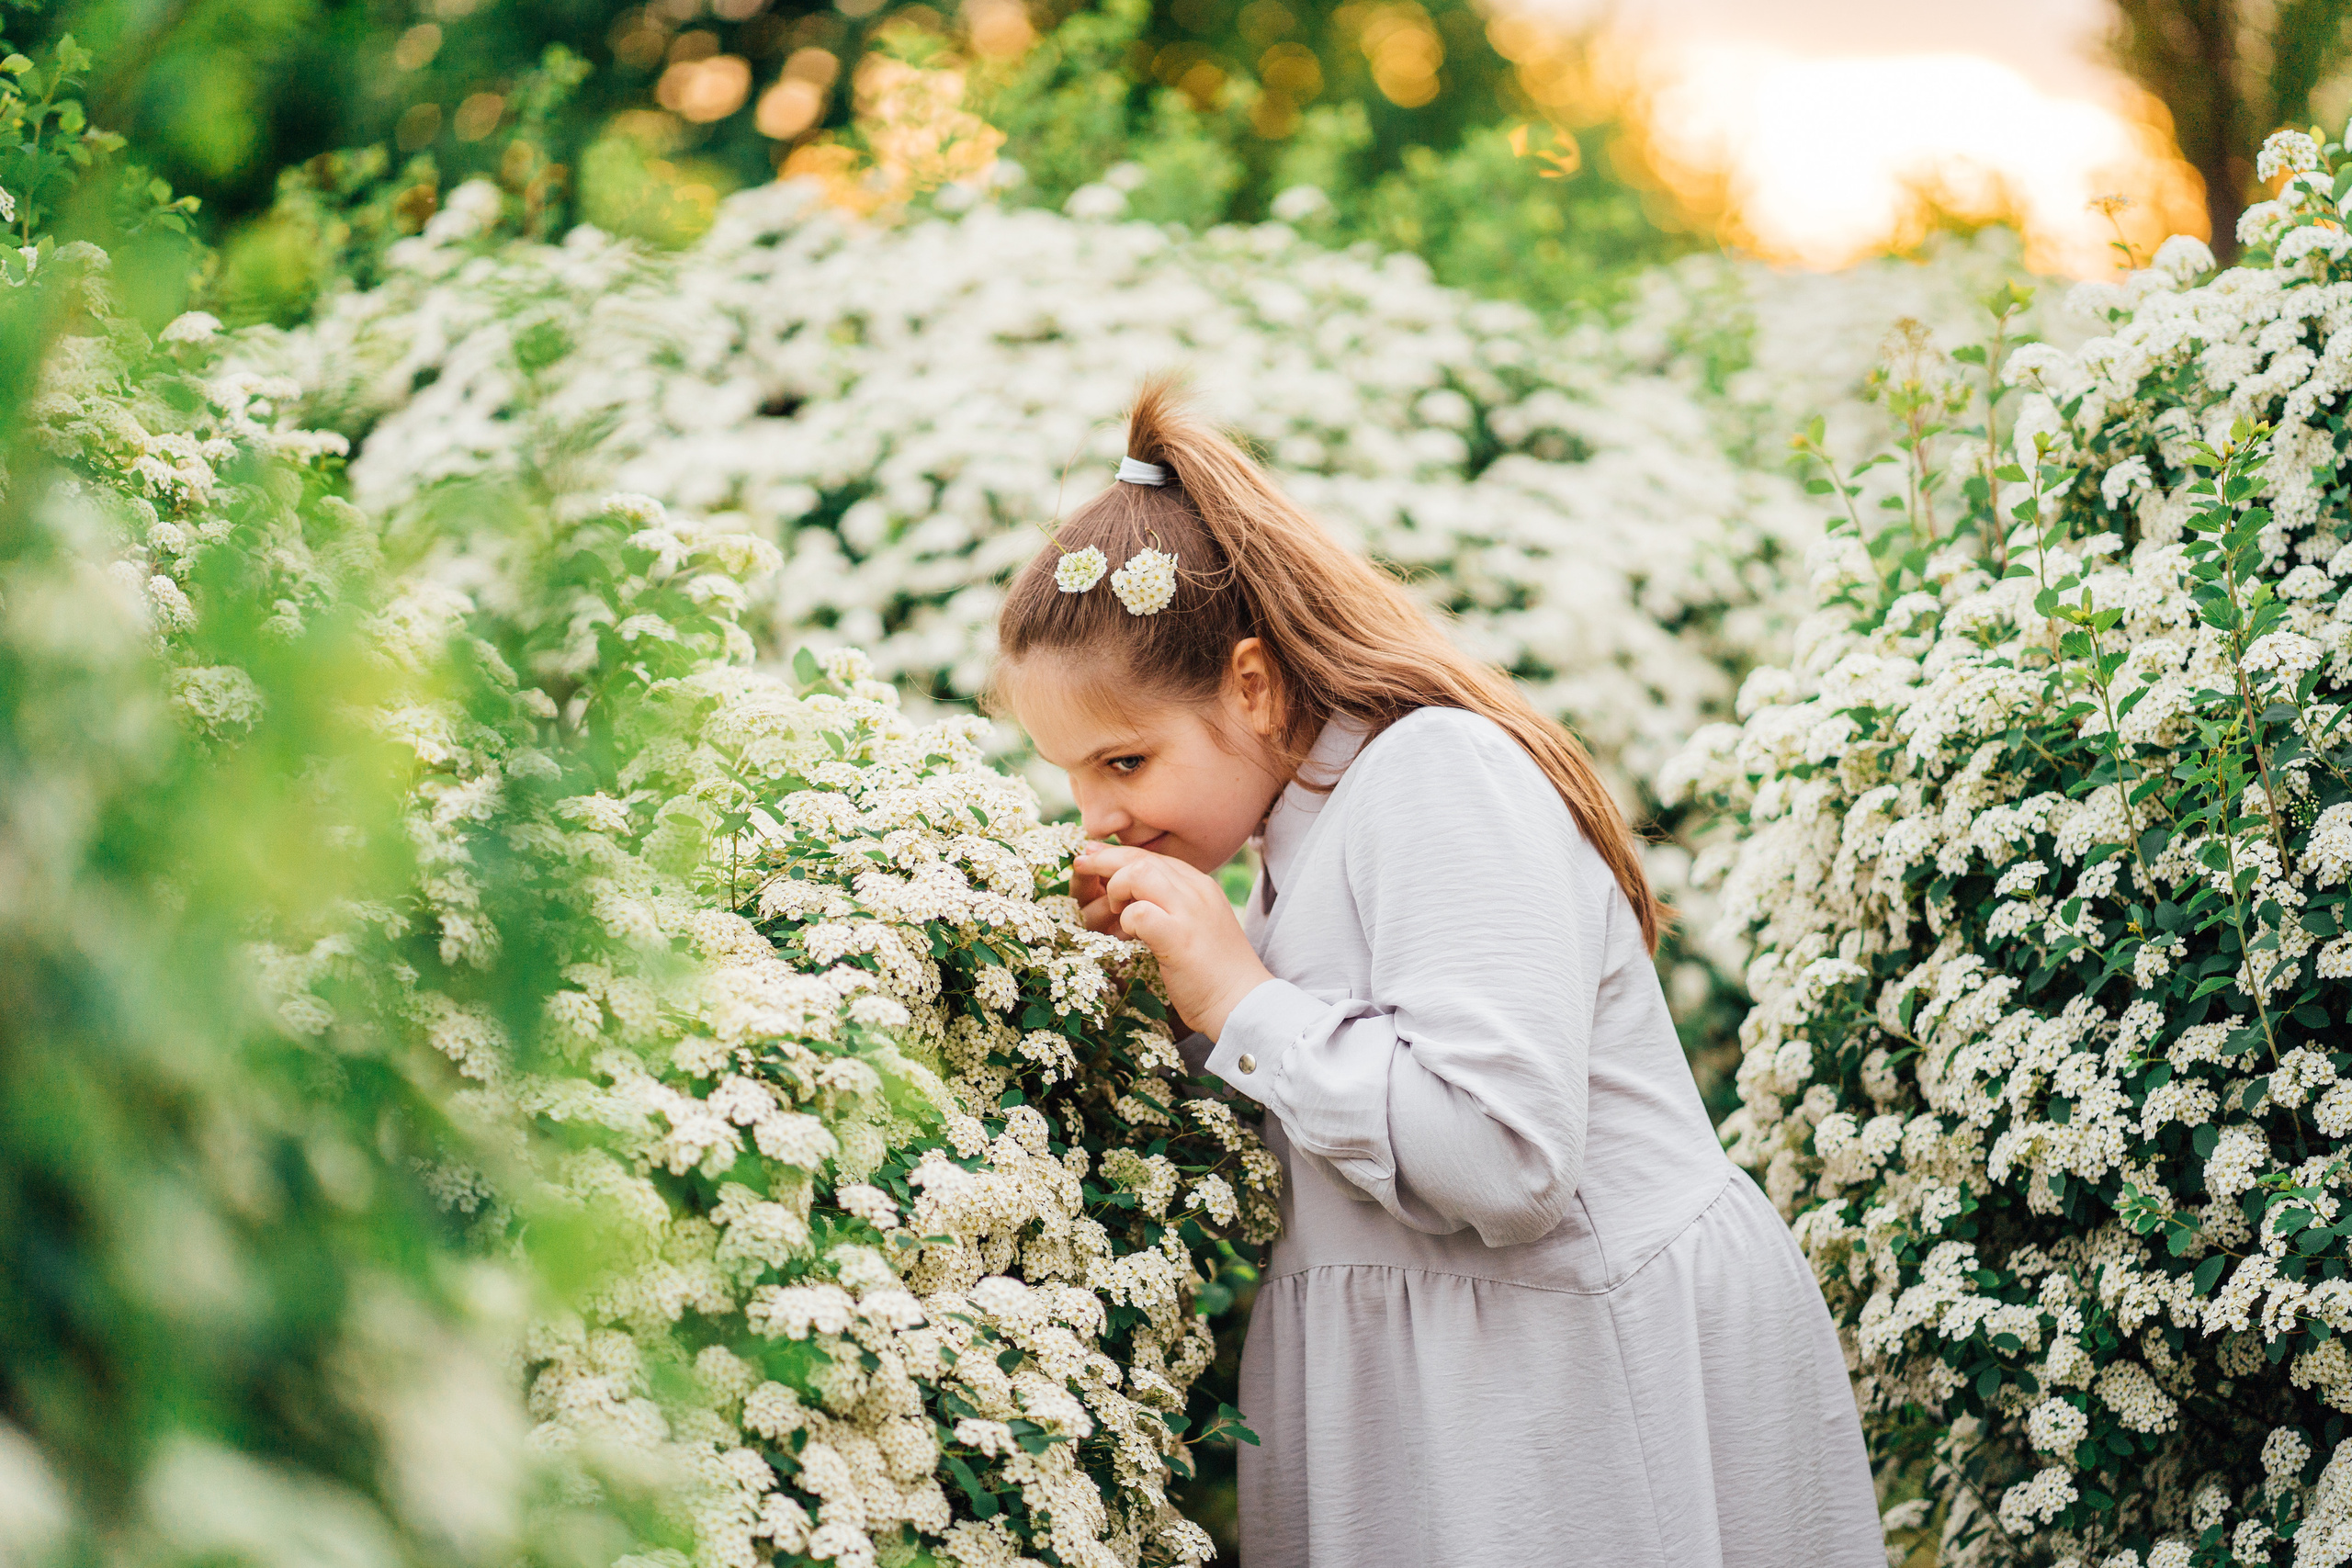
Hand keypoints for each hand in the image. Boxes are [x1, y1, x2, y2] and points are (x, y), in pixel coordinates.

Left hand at [1073, 842, 1272, 1041]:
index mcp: (1201, 885)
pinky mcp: (1179, 938)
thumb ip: (1171, 906)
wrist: (1244, 1002)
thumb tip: (1130, 898)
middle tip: (1082, 865)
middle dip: (1105, 860)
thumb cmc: (1215, 971)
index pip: (1153, 857)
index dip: (1119, 855)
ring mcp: (1189, 912)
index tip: (1094, 855)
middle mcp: (1196, 891)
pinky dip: (1126, 920)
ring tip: (1115, 912)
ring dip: (1116, 889)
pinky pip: (1140, 912)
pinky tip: (1129, 935)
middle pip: (1142, 859)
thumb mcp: (1196, 925)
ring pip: (1139, 874)